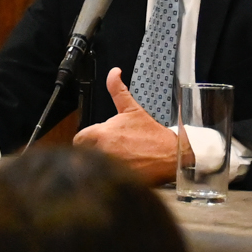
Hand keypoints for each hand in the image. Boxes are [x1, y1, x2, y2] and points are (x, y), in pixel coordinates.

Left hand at [75, 70, 180, 184]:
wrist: (172, 156)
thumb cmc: (152, 135)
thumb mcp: (132, 110)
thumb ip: (117, 90)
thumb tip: (113, 72)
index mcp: (102, 134)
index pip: (79, 138)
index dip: (86, 139)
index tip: (97, 139)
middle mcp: (102, 151)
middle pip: (84, 153)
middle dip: (92, 151)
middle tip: (109, 150)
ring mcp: (108, 167)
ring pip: (93, 165)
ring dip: (100, 163)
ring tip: (117, 160)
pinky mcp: (116, 179)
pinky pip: (102, 179)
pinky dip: (108, 176)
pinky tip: (121, 171)